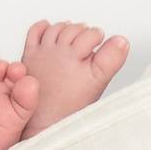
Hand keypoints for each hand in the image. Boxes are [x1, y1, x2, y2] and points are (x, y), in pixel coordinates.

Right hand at [0, 58, 38, 149]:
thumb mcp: (15, 122)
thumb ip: (25, 102)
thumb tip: (31, 81)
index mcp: (19, 102)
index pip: (26, 82)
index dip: (25, 75)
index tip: (22, 77)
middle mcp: (5, 95)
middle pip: (12, 72)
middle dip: (13, 68)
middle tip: (12, 72)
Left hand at [20, 19, 129, 134]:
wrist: (44, 122)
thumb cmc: (70, 107)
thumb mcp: (97, 82)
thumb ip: (111, 60)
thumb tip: (121, 40)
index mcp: (74, 56)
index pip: (90, 34)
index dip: (97, 36)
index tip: (100, 40)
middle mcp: (57, 52)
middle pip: (73, 30)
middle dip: (84, 32)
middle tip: (90, 38)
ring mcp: (42, 53)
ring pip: (56, 29)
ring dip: (66, 28)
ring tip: (74, 34)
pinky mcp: (29, 56)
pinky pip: (34, 33)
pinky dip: (42, 27)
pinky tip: (48, 27)